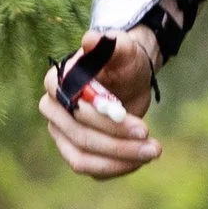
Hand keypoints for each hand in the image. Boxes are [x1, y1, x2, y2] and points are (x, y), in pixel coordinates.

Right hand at [37, 28, 162, 178]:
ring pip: (82, 159)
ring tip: (152, 153)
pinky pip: (91, 169)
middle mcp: (52, 110)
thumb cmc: (123, 62)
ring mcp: (61, 134)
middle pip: (81, 136)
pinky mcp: (74, 151)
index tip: (143, 128)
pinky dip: (116, 168)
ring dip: (119, 162)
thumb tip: (91, 39)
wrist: (129, 78)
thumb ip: (111, 44)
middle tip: (155, 147)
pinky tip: (140, 160)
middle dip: (120, 145)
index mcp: (57, 83)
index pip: (77, 110)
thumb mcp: (123, 49)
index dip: (108, 122)